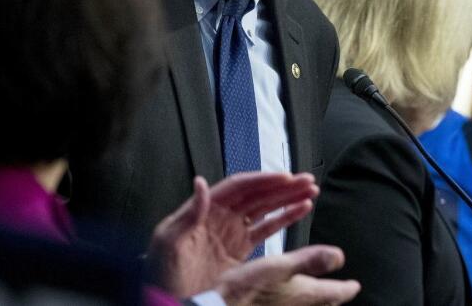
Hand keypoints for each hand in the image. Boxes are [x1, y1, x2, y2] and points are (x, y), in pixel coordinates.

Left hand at [147, 172, 317, 297]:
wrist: (167, 301)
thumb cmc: (161, 272)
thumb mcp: (168, 242)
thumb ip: (188, 214)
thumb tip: (201, 183)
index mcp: (204, 210)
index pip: (239, 187)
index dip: (263, 180)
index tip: (285, 177)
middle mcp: (219, 217)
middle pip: (256, 194)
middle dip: (282, 186)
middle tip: (307, 180)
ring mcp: (230, 233)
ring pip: (264, 208)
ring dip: (287, 199)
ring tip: (310, 191)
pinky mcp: (238, 251)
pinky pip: (265, 230)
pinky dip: (284, 219)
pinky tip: (301, 210)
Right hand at [214, 245, 360, 305]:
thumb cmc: (248, 288)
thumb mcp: (279, 266)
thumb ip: (310, 260)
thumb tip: (340, 256)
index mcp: (306, 295)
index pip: (336, 293)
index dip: (347, 288)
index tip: (355, 285)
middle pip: (324, 304)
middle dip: (333, 297)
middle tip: (340, 291)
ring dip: (317, 302)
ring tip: (319, 296)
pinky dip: (297, 303)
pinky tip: (288, 300)